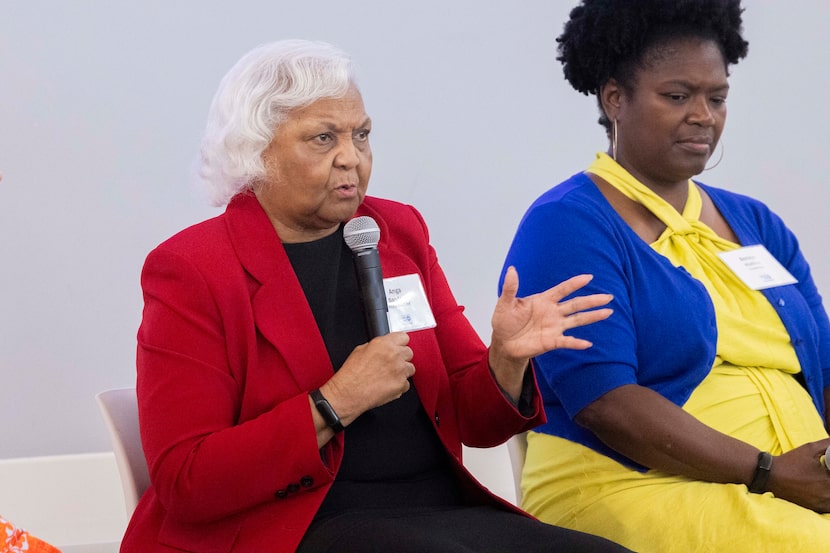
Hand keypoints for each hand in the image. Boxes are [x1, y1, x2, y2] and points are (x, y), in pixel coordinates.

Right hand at [321, 332, 414, 424]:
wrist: (349, 393)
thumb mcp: (360, 350)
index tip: (399, 346)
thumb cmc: (351, 374)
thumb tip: (384, 347)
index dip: (400, 343)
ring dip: (402, 371)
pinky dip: (399, 385)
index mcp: (384, 344)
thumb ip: (377, 346)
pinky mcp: (401, 385)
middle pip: (409, 352)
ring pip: (410, 368)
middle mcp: (394, 355)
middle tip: (392, 363)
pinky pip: (406, 384)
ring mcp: (400, 371)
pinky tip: (388, 385)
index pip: (404, 337)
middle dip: (401, 357)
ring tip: (389, 376)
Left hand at [490, 268, 612, 363]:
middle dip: (592, 300)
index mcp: (543, 300)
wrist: (503, 343)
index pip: (562, 290)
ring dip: (592, 317)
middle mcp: (553, 312)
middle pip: (575, 304)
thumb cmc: (504, 321)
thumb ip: (510, 288)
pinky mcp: (552, 341)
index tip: (589, 277)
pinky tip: (587, 343)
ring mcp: (554, 327)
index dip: (574, 283)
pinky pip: (567, 341)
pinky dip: (577, 343)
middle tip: (608, 296)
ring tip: (608, 312)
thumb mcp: (505, 303)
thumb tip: (512, 270)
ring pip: (577, 320)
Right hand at [768, 438, 829, 512]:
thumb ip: (827, 445)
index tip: (827, 470)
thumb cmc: (790, 462)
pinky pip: (827, 507)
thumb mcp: (809, 449)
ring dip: (829, 491)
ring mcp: (820, 505)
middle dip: (829, 481)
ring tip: (822, 482)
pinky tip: (821, 491)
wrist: (769, 475)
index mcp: (828, 481)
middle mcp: (826, 495)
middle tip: (824, 474)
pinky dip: (827, 500)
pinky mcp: (813, 509)